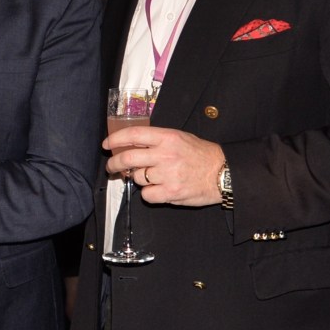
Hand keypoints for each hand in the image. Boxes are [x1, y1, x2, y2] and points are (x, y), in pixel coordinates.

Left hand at [104, 125, 223, 206]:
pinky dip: (149, 193)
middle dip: (114, 164)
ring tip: (151, 177)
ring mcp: (167, 175)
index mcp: (167, 137)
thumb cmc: (200, 154)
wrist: (223, 173)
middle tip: (111, 167)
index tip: (107, 144)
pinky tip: (158, 189)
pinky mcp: (170, 193)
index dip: (115, 139)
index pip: (133, 135)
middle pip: (127, 158)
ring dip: (138, 178)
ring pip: (137, 178)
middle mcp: (165, 155)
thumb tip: (129, 144)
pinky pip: (146, 195)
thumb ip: (156, 140)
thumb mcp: (179, 138)